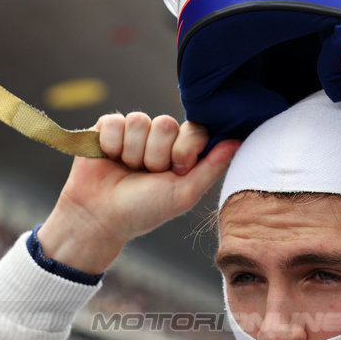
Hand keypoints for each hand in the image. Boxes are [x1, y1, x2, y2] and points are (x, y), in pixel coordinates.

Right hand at [37, 113, 239, 273]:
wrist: (101, 218)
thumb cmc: (145, 210)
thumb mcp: (185, 193)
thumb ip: (212, 167)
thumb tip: (239, 141)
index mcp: (181, 150)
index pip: (194, 129)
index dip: (185, 148)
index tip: (177, 170)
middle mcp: (159, 138)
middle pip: (165, 123)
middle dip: (156, 155)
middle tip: (147, 174)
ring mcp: (133, 132)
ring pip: (138, 121)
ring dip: (132, 153)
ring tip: (127, 169)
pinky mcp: (106, 128)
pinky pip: (114, 121)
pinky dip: (111, 144)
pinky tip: (109, 159)